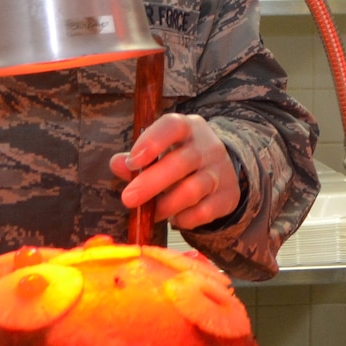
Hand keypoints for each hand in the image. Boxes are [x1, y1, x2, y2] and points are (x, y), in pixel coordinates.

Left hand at [110, 113, 241, 229]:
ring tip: (151, 213)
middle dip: (151, 182)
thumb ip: (137, 158)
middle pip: (181, 162)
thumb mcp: (160, 151)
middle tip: (128, 199)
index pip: (173, 126)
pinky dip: (184, 218)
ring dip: (166, 205)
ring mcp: (221, 171)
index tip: (132, 162)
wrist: (220, 171)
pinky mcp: (228, 196)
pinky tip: (175, 218)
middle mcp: (208, 146)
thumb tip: (117, 164)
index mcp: (188, 128)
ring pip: (193, 189)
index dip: (152, 142)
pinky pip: (204, 211)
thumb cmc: (180, 158)